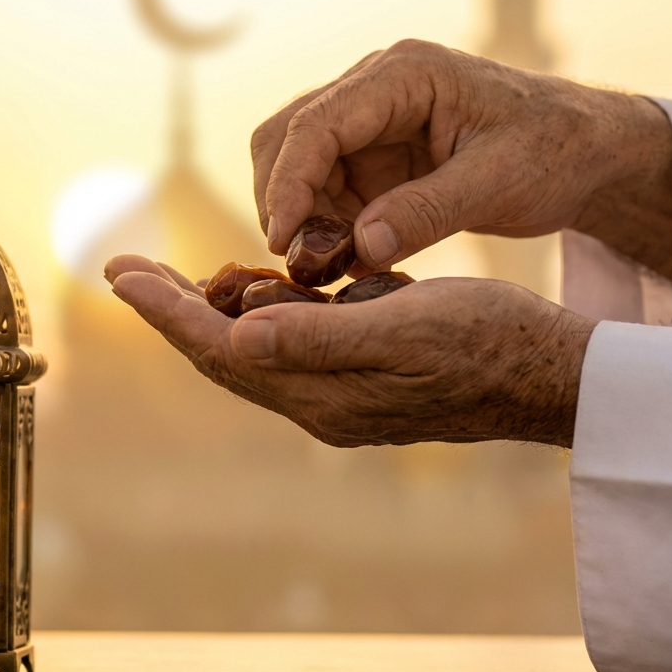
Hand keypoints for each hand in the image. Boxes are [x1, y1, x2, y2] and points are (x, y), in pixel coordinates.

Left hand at [105, 254, 595, 447]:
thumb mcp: (407, 327)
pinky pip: (288, 346)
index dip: (167, 309)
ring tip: (173, 276)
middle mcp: (320, 403)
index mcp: (323, 393)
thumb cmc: (490, 341)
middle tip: (127, 268)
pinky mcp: (360, 380)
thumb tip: (238, 339)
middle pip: (223, 353)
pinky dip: (258, 315)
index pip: (221, 348)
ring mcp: (339, 395)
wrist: (551, 375)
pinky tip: (256, 289)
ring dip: (210, 311)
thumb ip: (319, 338)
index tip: (120, 272)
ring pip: (252, 351)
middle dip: (172, 309)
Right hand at [253, 39, 671, 277]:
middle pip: (287, 136)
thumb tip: (360, 247)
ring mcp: (369, 123)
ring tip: (326, 273)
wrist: (586, 152)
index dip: (289, 183)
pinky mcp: (372, 158)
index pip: (317, 122)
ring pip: (296, 166)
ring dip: (301, 220)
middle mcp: (374, 88)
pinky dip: (324, 229)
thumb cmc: (555, 151)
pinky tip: (347, 266)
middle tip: (297, 267)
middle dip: (282, 201)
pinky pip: (325, 192)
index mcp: (404, 74)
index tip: (282, 242)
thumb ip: (428, 212)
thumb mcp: (500, 183)